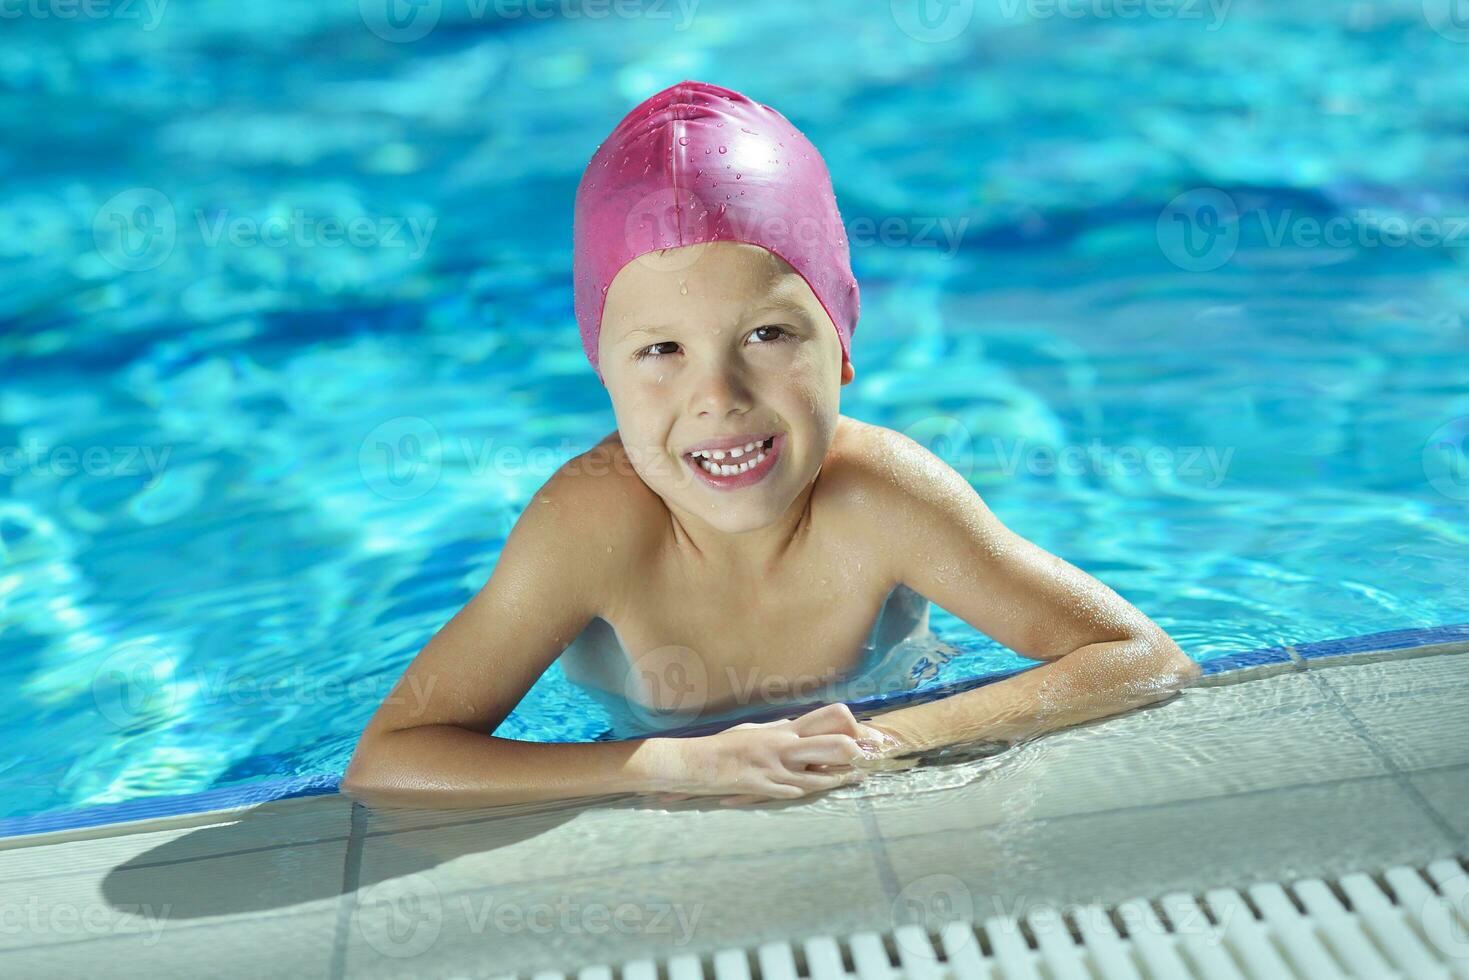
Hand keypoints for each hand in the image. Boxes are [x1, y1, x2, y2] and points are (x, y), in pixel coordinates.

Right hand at [652, 702, 891, 806]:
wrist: (697, 763)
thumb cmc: (725, 745)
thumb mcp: (756, 731)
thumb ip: (781, 730)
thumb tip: (800, 727)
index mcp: (783, 728)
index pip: (829, 717)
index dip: (852, 724)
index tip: (865, 732)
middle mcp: (785, 746)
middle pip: (836, 742)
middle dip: (858, 750)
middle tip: (872, 755)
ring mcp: (779, 769)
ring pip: (824, 772)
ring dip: (845, 774)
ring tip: (863, 774)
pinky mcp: (770, 789)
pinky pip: (802, 790)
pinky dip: (819, 787)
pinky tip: (831, 785)